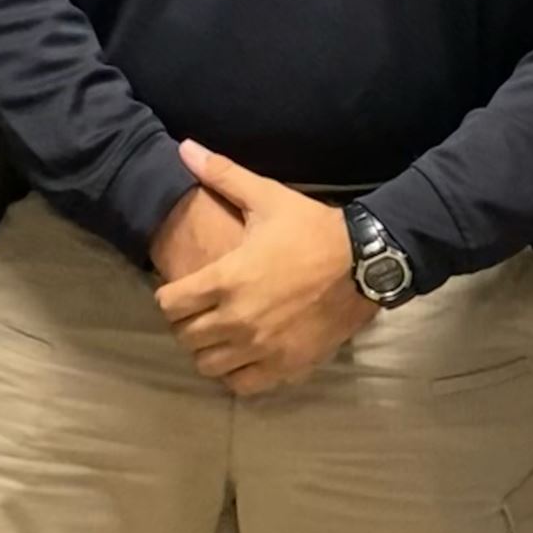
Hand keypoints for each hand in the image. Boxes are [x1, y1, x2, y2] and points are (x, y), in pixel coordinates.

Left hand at [152, 142, 375, 395]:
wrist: (365, 263)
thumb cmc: (312, 229)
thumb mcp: (267, 197)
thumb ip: (222, 174)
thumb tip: (184, 147)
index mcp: (227, 279)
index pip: (169, 305)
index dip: (168, 296)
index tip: (180, 289)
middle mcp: (238, 320)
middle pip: (185, 337)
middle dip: (185, 323)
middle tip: (198, 310)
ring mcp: (262, 348)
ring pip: (208, 365)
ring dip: (206, 349)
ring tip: (218, 332)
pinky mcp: (286, 367)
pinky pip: (242, 385)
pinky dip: (234, 373)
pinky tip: (242, 354)